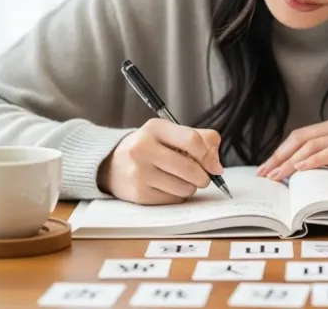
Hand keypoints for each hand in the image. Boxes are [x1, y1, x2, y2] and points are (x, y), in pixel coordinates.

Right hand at [97, 118, 223, 204]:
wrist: (111, 163)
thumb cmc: (150, 147)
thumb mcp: (171, 133)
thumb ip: (200, 139)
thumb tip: (216, 164)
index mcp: (155, 128)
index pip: (192, 140)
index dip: (209, 156)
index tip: (215, 167)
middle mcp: (143, 148)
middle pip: (190, 168)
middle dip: (204, 176)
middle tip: (203, 177)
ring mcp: (139, 172)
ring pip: (184, 187)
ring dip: (190, 187)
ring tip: (181, 180)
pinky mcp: (138, 193)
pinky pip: (173, 199)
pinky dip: (177, 195)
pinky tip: (168, 187)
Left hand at [256, 115, 327, 183]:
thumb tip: (300, 170)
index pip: (302, 134)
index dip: (282, 150)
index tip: (268, 166)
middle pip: (302, 137)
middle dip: (281, 156)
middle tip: (267, 173)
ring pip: (313, 144)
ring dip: (292, 161)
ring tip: (279, 175)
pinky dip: (314, 160)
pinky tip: (302, 168)